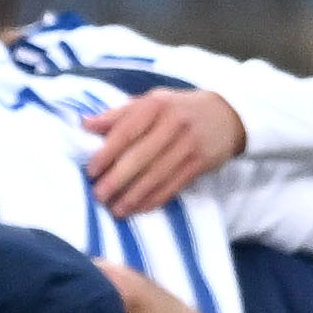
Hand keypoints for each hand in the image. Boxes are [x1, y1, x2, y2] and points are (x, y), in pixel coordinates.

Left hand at [82, 84, 245, 216]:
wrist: (227, 114)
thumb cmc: (178, 109)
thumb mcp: (151, 102)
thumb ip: (119, 114)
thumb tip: (85, 124)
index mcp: (156, 105)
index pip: (126, 131)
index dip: (107, 153)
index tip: (91, 171)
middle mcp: (173, 123)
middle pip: (140, 156)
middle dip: (117, 179)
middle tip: (99, 196)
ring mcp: (189, 144)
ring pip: (156, 175)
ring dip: (133, 195)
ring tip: (115, 209)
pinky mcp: (201, 162)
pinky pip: (173, 185)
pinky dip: (154, 199)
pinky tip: (138, 208)